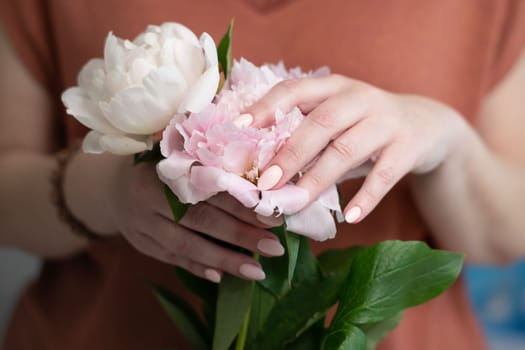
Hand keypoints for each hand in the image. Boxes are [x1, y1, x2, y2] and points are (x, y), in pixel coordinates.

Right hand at [107, 159, 283, 281]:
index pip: (208, 190)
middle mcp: (150, 200)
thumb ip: (205, 159)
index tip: (272, 215)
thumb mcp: (174, 153)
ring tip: (257, 271)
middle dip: (240, 235)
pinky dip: (198, 267)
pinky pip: (173, 259)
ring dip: (224, 260)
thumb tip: (257, 169)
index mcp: (163, 170)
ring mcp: (144, 227)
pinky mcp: (144, 245)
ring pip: (187, 246)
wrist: (113, 187)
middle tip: (274, 248)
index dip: (240, 203)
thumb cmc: (159, 166)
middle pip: (201, 220)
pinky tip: (222, 276)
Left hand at [247, 75, 467, 222]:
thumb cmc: (364, 126)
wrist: (427, 124)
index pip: (294, 89)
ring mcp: (386, 121)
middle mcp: (359, 98)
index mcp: (332, 88)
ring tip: (295, 203)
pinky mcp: (408, 147)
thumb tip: (259, 172)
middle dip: (290, 153)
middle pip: (319, 123)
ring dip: (318, 178)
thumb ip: (305, 137)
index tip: (239, 128)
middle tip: (265, 182)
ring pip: (347, 149)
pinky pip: (384, 174)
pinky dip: (366, 196)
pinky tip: (350, 216)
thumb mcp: (336, 120)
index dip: (266, 107)